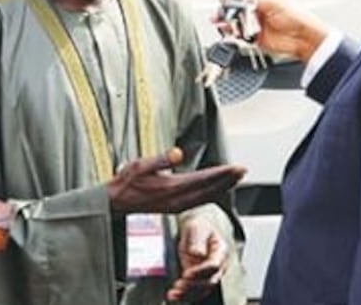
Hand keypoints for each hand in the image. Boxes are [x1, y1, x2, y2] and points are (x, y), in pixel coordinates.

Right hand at [106, 147, 245, 215]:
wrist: (117, 203)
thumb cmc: (128, 182)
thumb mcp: (140, 165)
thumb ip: (161, 159)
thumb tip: (178, 152)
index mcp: (172, 187)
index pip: (203, 179)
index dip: (221, 173)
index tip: (235, 168)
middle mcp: (178, 199)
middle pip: (209, 189)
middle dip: (227, 180)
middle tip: (243, 171)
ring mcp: (177, 205)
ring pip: (206, 196)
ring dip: (222, 187)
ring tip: (235, 179)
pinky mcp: (175, 208)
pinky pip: (199, 201)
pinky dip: (211, 194)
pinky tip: (217, 190)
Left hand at [167, 215, 226, 302]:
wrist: (196, 231)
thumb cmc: (199, 227)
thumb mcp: (197, 228)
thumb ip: (197, 240)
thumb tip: (198, 253)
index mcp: (220, 251)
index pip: (214, 265)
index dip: (200, 271)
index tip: (187, 273)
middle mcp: (217, 266)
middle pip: (209, 281)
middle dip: (193, 286)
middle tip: (178, 285)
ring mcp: (207, 274)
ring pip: (202, 290)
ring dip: (187, 294)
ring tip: (173, 295)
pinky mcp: (198, 279)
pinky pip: (194, 291)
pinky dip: (184, 296)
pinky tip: (173, 296)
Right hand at [217, 0, 328, 62]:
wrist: (304, 38)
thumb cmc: (297, 17)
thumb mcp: (274, 3)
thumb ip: (254, 1)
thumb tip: (239, 0)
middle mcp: (260, 9)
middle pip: (238, 6)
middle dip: (227, 6)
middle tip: (219, 6)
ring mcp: (257, 23)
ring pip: (237, 20)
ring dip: (226, 19)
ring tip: (218, 19)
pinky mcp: (256, 37)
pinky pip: (240, 35)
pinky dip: (232, 33)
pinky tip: (227, 30)